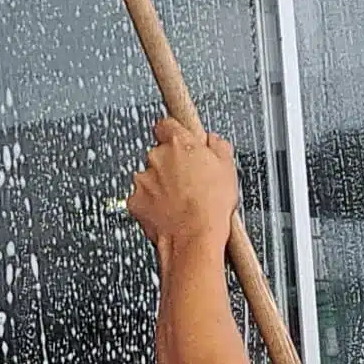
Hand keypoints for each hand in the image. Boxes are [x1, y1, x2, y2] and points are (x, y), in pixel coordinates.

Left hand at [125, 119, 240, 263]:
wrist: (194, 239)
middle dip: (172, 164)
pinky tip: (170, 212)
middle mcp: (157, 157)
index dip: (175, 133)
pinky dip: (153, 204)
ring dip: (162, 185)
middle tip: (189, 180)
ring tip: (181, 201)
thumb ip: (218, 146)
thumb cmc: (211, 207)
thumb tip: (213, 140)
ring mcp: (143, 179)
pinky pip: (143, 197)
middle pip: (161, 153)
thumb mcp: (228, 168)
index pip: (167, 124)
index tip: (179, 139)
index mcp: (180, 144)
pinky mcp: (135, 200)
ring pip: (151, 176)